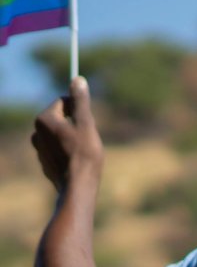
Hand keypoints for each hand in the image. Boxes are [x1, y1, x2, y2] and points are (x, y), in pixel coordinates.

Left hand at [32, 77, 101, 191]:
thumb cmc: (83, 154)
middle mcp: (36, 132)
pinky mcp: (44, 162)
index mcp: (44, 119)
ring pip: (60, 134)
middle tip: (88, 138)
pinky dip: (67, 151)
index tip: (89, 122)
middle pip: (61, 118)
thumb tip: (77, 79)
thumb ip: (80, 101)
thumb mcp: (86, 123)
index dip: (80, 109)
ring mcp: (39, 148)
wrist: (77, 187)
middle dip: (76, 124)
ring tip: (84, 151)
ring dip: (72, 137)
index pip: (64, 102)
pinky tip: (77, 161)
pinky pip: (58, 149)